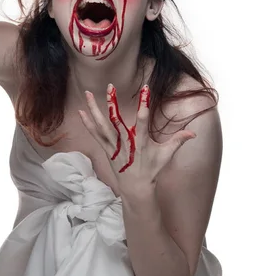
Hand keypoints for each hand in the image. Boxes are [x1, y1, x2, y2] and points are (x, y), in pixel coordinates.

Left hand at [78, 84, 196, 194]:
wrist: (136, 188)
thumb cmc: (152, 170)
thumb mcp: (166, 155)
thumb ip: (179, 141)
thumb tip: (194, 133)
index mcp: (141, 142)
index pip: (143, 119)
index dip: (144, 103)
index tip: (145, 88)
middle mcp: (125, 143)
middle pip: (117, 121)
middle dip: (113, 103)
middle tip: (110, 86)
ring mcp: (113, 146)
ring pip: (101, 125)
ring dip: (94, 109)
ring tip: (88, 93)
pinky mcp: (106, 149)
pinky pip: (95, 134)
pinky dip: (88, 123)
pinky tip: (81, 111)